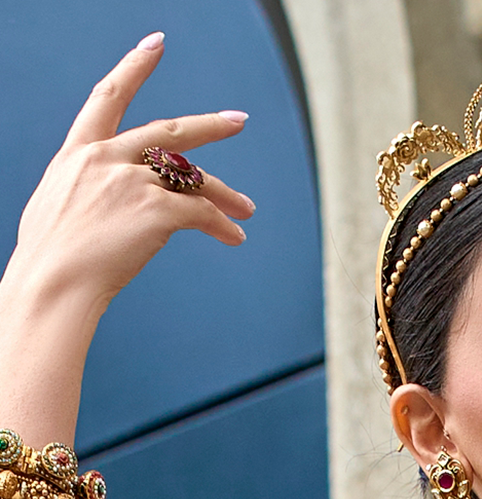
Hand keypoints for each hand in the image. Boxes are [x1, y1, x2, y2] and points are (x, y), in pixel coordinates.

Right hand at [8, 33, 253, 315]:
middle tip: (237, 121)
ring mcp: (132, 182)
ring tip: (247, 208)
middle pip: (168, 132)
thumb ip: (84, 192)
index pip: (108, 97)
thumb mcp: (56, 208)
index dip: (134, 67)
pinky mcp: (155, 210)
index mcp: (78, 153)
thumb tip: (99, 204)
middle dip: (208, 126)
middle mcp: (107, 159)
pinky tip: (234, 236)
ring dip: (224, 193)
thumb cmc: (49, 261)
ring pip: (192, 177)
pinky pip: (201, 212)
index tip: (156, 45)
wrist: (52, 283)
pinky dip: (221, 225)